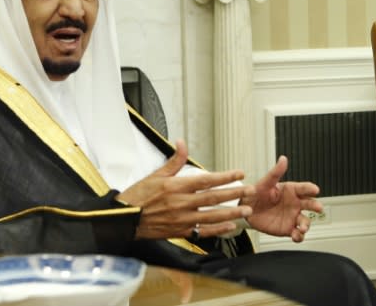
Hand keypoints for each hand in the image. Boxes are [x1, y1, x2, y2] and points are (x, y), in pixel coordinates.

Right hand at [116, 140, 253, 239]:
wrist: (125, 219)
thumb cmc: (139, 196)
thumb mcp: (156, 174)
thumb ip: (174, 160)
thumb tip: (182, 142)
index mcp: (176, 186)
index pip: (207, 180)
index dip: (225, 176)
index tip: (239, 173)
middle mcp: (181, 203)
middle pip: (213, 197)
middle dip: (234, 194)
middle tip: (250, 191)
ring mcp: (182, 219)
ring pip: (212, 216)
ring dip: (231, 213)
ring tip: (246, 211)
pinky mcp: (180, 232)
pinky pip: (202, 231)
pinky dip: (217, 229)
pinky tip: (229, 226)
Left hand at [240, 156, 323, 242]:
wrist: (247, 210)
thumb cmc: (256, 193)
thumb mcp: (265, 182)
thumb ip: (275, 172)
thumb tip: (283, 159)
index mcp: (291, 190)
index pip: (304, 188)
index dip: (310, 188)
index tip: (315, 189)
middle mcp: (295, 203)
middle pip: (310, 204)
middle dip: (315, 206)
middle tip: (318, 207)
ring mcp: (292, 216)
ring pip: (305, 221)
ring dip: (306, 224)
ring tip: (302, 227)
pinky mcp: (288, 229)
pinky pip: (297, 234)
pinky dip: (299, 236)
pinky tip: (297, 236)